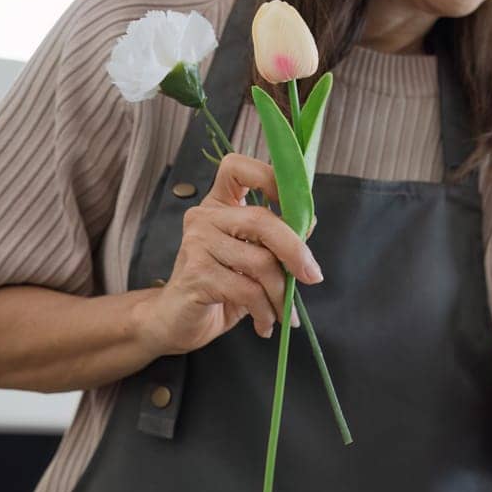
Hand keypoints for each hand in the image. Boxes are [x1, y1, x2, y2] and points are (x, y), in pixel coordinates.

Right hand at [133, 154, 321, 356]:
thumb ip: (277, 238)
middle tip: (312, 277)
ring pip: (260, 261)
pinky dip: (265, 311)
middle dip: (296, 252)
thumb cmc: (221, 287)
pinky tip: (265, 323)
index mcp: (220, 205)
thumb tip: (309, 222)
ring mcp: (196, 243)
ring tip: (282, 312)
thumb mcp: (254, 259)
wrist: (178, 320)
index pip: (238, 167)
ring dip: (280, 294)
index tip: (296, 205)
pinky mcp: (196, 274)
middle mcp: (205, 217)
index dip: (270, 177)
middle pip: (261, 220)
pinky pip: (247, 290)